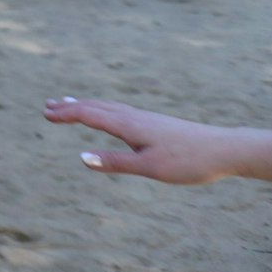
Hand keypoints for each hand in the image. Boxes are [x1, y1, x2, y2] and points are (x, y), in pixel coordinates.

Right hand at [44, 97, 239, 184]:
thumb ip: (115, 162)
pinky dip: (103, 108)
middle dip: (71, 106)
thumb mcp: (149, 167)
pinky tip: (109, 115)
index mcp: (129, 125)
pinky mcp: (155, 123)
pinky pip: (119, 110)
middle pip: (96, 106)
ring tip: (71, 104)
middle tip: (48, 105)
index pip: (90, 115)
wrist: (226, 149)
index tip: (45, 113)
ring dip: (86, 105)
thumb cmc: (189, 161)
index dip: (67, 114)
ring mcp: (145, 118)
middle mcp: (134, 117)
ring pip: (108, 106)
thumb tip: (81, 158)